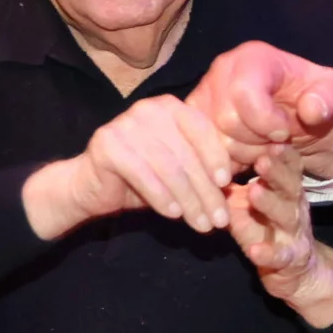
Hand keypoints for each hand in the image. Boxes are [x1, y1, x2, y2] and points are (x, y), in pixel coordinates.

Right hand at [21, 94, 235, 239]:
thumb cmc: (145, 177)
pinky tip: (174, 215)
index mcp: (171, 107)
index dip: (217, 159)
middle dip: (207, 192)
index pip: (202, 131)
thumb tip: (240, 184)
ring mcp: (126, 124)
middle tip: (219, 221)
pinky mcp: (107, 144)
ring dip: (189, 201)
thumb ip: (204, 168)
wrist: (92, 186)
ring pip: (169, 169)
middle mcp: (149, 110)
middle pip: (188, 155)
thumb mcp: (180, 168)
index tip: (227, 186)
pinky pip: (144, 176)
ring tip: (202, 225)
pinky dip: (162, 198)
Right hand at [188, 40, 332, 180]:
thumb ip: (330, 97)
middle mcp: (220, 72)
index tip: (285, 131)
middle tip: (276, 140)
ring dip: (246, 154)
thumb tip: (311, 110)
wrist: (300, 118)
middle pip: (227, 122)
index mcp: (253, 58)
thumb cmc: (316, 101)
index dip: (267, 122)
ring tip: (263, 145)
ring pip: (214, 141)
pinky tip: (248, 153)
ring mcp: (202, 97)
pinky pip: (203, 153)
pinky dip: (229, 162)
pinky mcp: (194, 123)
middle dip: (258, 140)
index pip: (245, 94)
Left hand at [227, 146, 332, 326]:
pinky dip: (267, 252)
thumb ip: (235, 184)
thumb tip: (205, 157)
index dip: (280, 151)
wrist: (298, 273)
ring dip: (271, 203)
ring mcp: (294, 234)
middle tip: (263, 157)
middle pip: (290, 185)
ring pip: (286, 216)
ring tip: (255, 192)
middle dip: (277, 171)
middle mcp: (294, 208)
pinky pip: (279, 256)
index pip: (287, 165)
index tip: (268, 133)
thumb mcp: (254, 203)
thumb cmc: (268, 229)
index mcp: (287, 190)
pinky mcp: (289, 260)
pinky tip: (254, 250)